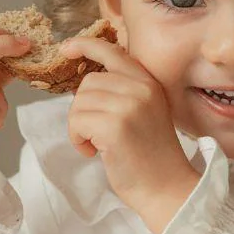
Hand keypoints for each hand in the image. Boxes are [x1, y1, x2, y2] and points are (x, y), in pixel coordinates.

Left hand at [60, 36, 198, 233]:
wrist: (167, 188)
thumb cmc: (152, 157)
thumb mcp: (145, 112)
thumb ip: (124, 92)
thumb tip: (86, 83)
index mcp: (149, 83)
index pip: (113, 51)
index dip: (86, 45)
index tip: (67, 49)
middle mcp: (141, 89)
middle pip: (88, 83)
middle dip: (83, 109)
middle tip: (96, 133)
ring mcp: (128, 106)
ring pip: (79, 103)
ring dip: (79, 126)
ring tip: (97, 144)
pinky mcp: (114, 127)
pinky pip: (76, 122)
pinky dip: (77, 139)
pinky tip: (94, 152)